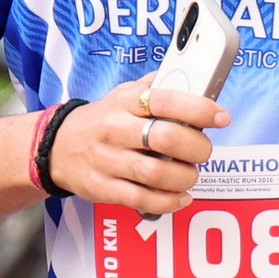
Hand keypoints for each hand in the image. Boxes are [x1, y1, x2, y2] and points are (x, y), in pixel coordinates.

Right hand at [49, 82, 229, 213]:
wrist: (56, 146)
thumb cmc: (102, 120)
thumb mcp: (123, 94)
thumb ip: (156, 87)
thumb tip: (195, 76)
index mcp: (125, 102)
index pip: (167, 100)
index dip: (200, 109)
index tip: (222, 117)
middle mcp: (115, 129)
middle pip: (166, 139)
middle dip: (197, 148)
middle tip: (203, 151)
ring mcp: (108, 160)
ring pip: (156, 174)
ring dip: (185, 178)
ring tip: (190, 175)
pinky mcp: (102, 188)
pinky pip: (142, 200)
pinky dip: (169, 201)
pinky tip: (180, 196)